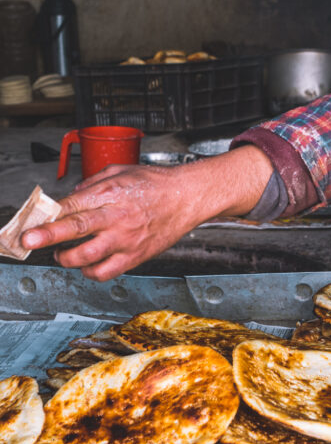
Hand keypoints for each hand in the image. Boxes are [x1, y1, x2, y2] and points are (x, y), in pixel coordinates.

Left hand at [20, 146, 272, 280]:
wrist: (187, 197)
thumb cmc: (156, 183)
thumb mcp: (121, 171)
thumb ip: (92, 183)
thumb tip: (70, 196)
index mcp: (111, 192)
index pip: (73, 205)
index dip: (49, 215)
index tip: (32, 222)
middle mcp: (117, 217)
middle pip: (76, 229)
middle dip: (48, 236)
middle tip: (29, 241)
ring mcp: (126, 239)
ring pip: (87, 257)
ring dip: (66, 258)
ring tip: (61, 254)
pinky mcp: (135, 256)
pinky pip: (105, 272)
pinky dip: (89, 272)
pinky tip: (86, 265)